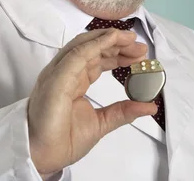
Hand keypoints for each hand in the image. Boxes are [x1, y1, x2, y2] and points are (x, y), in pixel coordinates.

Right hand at [27, 28, 157, 175]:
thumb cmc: (62, 140)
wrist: (43, 156)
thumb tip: (149, 106)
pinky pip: (77, 55)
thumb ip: (124, 111)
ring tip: (130, 38)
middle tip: (140, 47)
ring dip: (108, 38)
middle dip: (117, 43)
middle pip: (92, 47)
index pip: (97, 58)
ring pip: (84, 44)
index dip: (118, 53)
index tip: (139, 54)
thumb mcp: (102, 122)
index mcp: (74, 80)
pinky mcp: (56, 78)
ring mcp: (59, 73)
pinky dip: (96, 44)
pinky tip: (113, 40)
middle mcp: (65, 72)